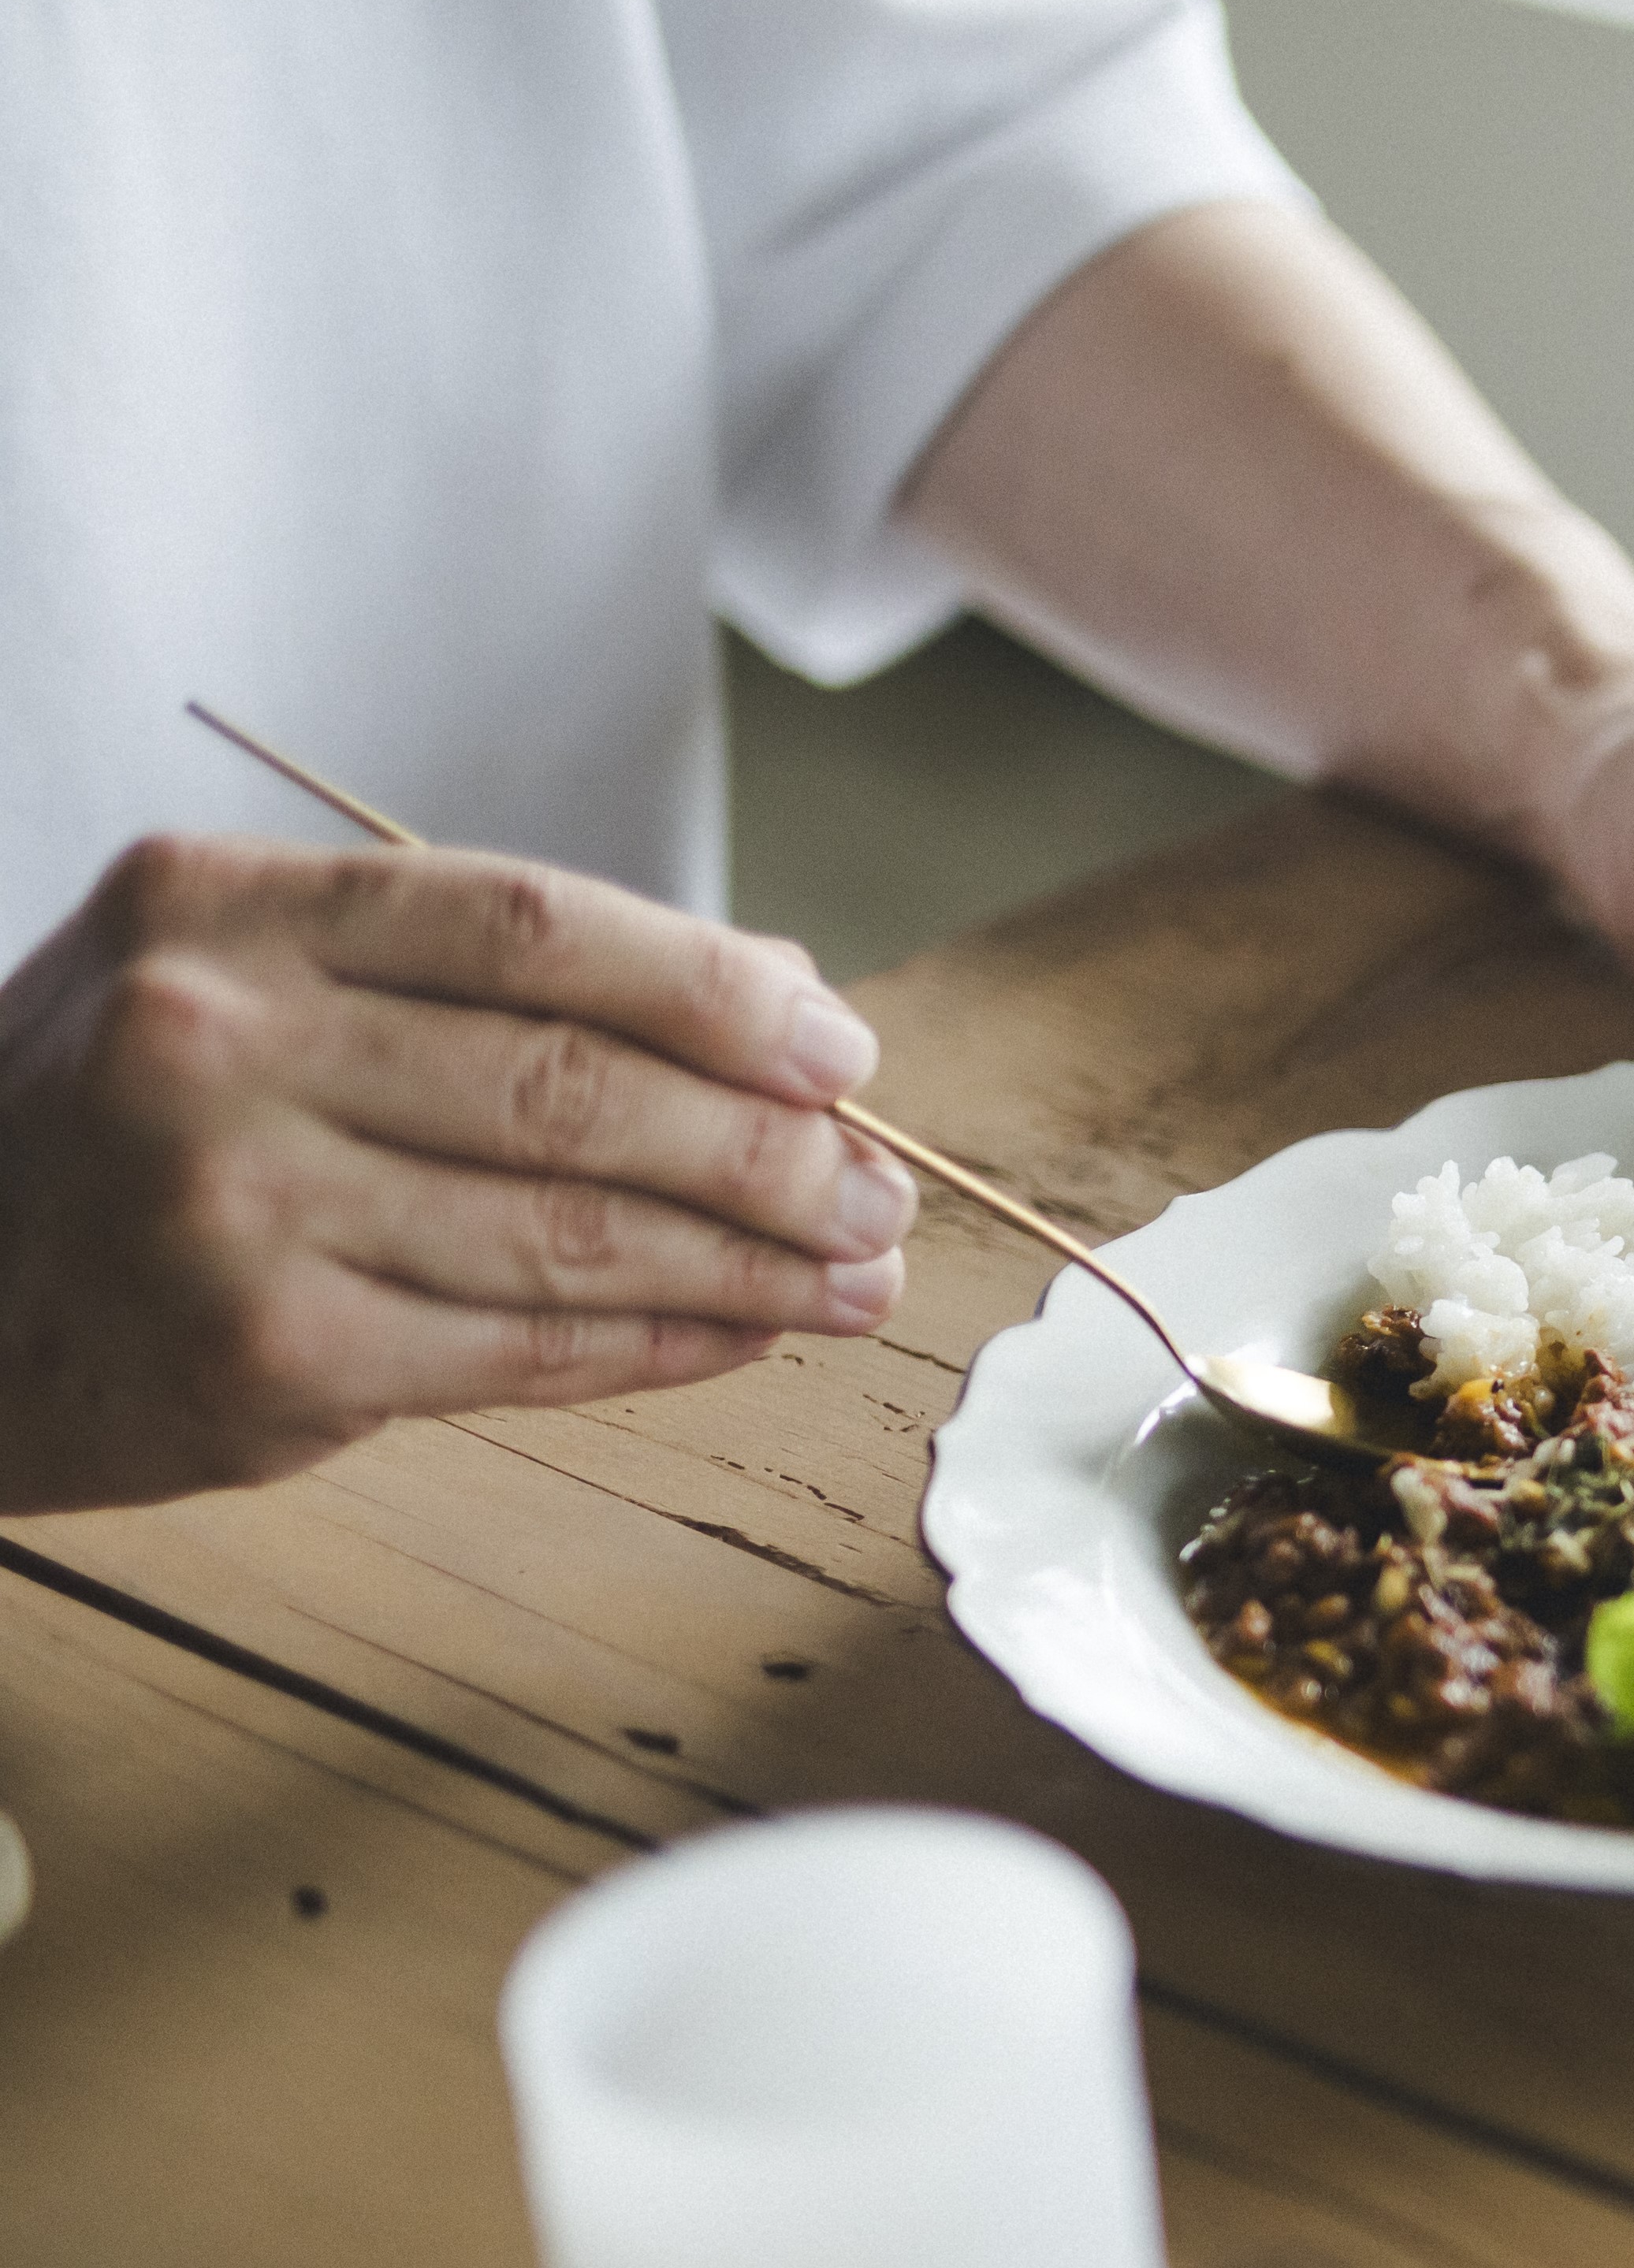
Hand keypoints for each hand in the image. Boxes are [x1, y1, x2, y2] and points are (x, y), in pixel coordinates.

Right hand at [0, 836, 919, 1511]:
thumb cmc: (121, 1117)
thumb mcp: (246, 980)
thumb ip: (478, 974)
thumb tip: (776, 1000)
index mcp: (221, 911)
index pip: (532, 925)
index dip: (716, 989)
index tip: (839, 1048)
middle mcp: (213, 1044)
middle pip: (575, 1087)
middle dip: (769, 1149)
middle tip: (878, 1187)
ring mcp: (232, 1207)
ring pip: (572, 1234)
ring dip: (750, 1263)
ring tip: (857, 1271)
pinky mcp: (264, 1357)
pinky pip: (524, 1350)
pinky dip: (663, 1344)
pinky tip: (746, 1334)